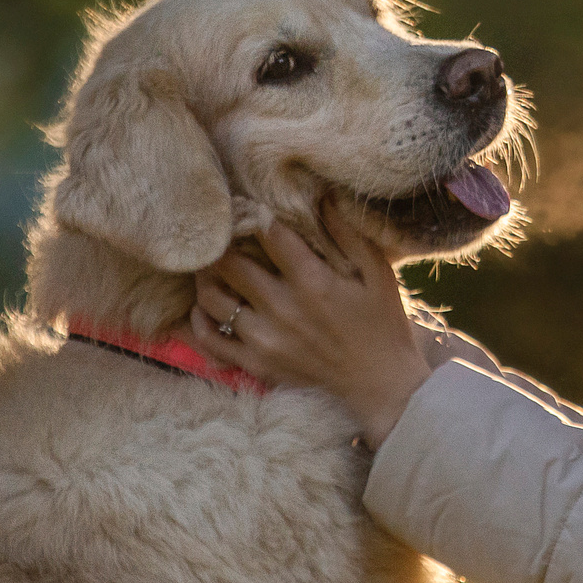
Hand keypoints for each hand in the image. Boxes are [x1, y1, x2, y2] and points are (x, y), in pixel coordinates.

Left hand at [187, 201, 433, 446]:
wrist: (381, 386)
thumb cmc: (382, 324)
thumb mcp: (377, 274)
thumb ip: (348, 235)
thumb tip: (322, 197)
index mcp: (312, 281)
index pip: (268, 234)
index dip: (254, 213)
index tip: (249, 206)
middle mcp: (282, 308)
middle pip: (229, 263)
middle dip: (222, 242)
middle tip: (222, 233)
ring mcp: (265, 339)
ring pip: (212, 298)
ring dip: (207, 277)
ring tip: (212, 265)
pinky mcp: (257, 364)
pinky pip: (211, 339)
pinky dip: (199, 320)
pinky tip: (204, 306)